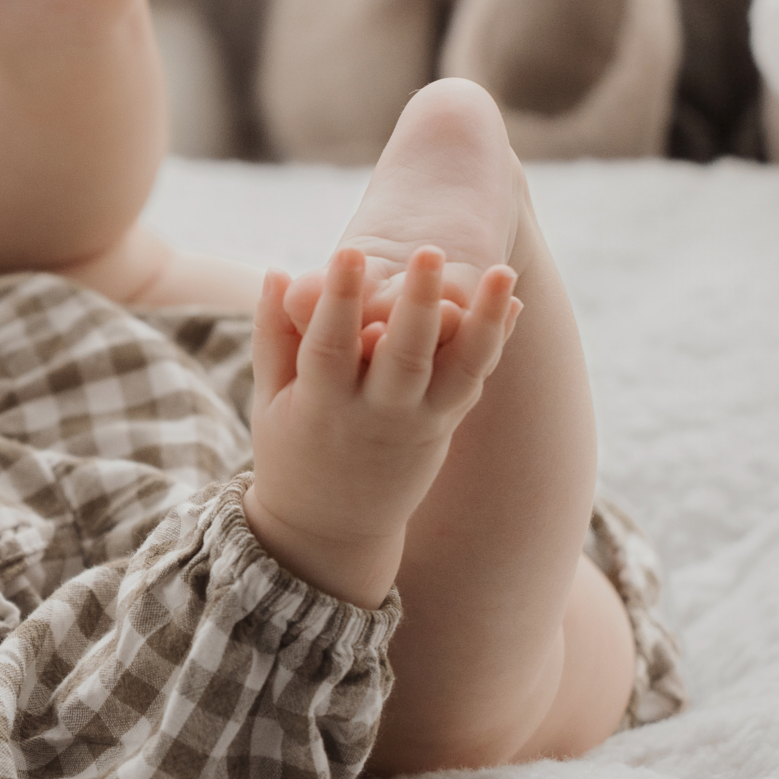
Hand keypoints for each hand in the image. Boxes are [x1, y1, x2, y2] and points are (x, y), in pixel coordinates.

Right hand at [244, 245, 521, 606]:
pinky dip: (493, 339)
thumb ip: (274, 335)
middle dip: (418, 301)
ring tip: (500, 270)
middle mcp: (376, 416)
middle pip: (404, 355)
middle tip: (430, 250)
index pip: (332, 346)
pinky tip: (509, 298)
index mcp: (323, 406)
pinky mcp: (444, 426)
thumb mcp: (269, 399)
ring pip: (457, 370)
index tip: (350, 252)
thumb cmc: (291, 449)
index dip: (340, 299)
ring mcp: (417, 423)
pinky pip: (474, 380)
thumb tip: (278, 270)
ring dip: (482, 318)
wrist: (333, 528)